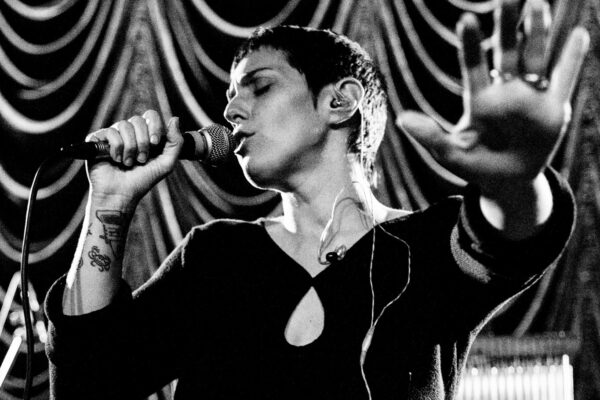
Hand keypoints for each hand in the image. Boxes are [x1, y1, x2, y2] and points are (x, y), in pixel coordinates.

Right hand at [85, 110, 183, 205]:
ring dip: (130, 148)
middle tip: (141, 159)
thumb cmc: (143, 180)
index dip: (154, 126)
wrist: (121, 194)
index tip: (154, 143)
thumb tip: (175, 118)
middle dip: (142, 142)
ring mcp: (113, 135)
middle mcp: (129, 132)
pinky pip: (110, 132)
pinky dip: (116, 148)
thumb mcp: (166, 163)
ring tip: (128, 163)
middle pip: (138, 120)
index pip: (151, 116)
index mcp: (145, 135)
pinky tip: (116, 160)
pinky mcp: (98, 139)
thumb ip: (175, 142)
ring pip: (124, 126)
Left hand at [398, 0, 588, 195]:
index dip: (471, 45)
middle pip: (506, 53)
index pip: (474, 67)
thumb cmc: (474, 165)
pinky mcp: (553, 108)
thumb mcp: (449, 154)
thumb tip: (401, 119)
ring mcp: (530, 97)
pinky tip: (578, 34)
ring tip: (537, 4)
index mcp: (479, 100)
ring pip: (534, 58)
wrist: (506, 182)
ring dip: (536, 33)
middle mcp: (505, 92)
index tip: (467, 21)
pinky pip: (563, 80)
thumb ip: (430, 136)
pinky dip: (572, 59)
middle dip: (507, 27)